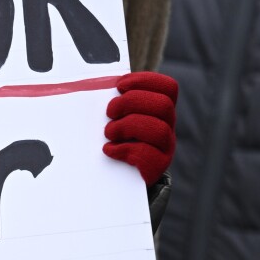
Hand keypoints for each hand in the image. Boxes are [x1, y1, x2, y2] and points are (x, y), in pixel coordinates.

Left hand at [102, 72, 176, 186]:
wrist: (116, 177)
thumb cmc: (110, 137)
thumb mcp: (112, 115)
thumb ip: (111, 100)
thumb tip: (90, 82)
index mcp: (158, 109)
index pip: (168, 87)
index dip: (146, 81)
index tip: (120, 85)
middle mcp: (167, 126)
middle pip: (163, 105)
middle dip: (131, 103)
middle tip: (110, 112)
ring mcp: (165, 147)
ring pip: (159, 129)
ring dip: (127, 126)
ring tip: (109, 132)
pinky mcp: (157, 167)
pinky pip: (148, 155)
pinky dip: (124, 149)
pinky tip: (110, 150)